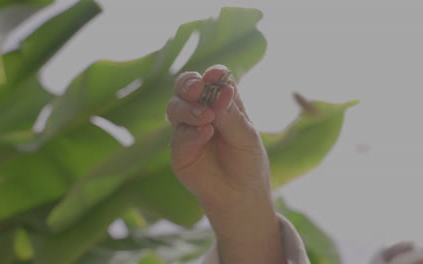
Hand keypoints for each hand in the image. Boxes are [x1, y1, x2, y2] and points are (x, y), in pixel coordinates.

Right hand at [167, 64, 269, 207]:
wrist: (240, 196)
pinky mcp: (179, 150)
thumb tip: (222, 91)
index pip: (214, 80)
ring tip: (206, 117)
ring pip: (176, 107)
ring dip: (189, 108)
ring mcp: (188, 129)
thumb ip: (232, 116)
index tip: (215, 74)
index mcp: (222, 103)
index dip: (214, 74)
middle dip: (189, 84)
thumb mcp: (247, 137)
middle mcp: (202, 111)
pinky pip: (179, 136)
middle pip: (187, 87)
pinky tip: (205, 134)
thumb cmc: (247, 162)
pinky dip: (191, 133)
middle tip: (198, 88)